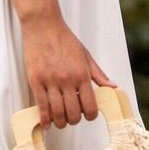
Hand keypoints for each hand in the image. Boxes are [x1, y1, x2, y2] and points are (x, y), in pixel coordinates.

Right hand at [20, 14, 117, 129]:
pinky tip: (46, 123)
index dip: (90, 116)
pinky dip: (44, 119)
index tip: (87, 115)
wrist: (43, 25)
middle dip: (74, 120)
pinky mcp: (36, 81)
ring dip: (60, 122)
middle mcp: (67, 80)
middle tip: (72, 118)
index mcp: (82, 74)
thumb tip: (112, 87)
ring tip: (60, 121)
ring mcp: (50, 81)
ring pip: (57, 113)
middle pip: (73, 114)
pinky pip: (41, 107)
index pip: (90, 106)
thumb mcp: (86, 55)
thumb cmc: (64, 39)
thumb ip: (99, 74)